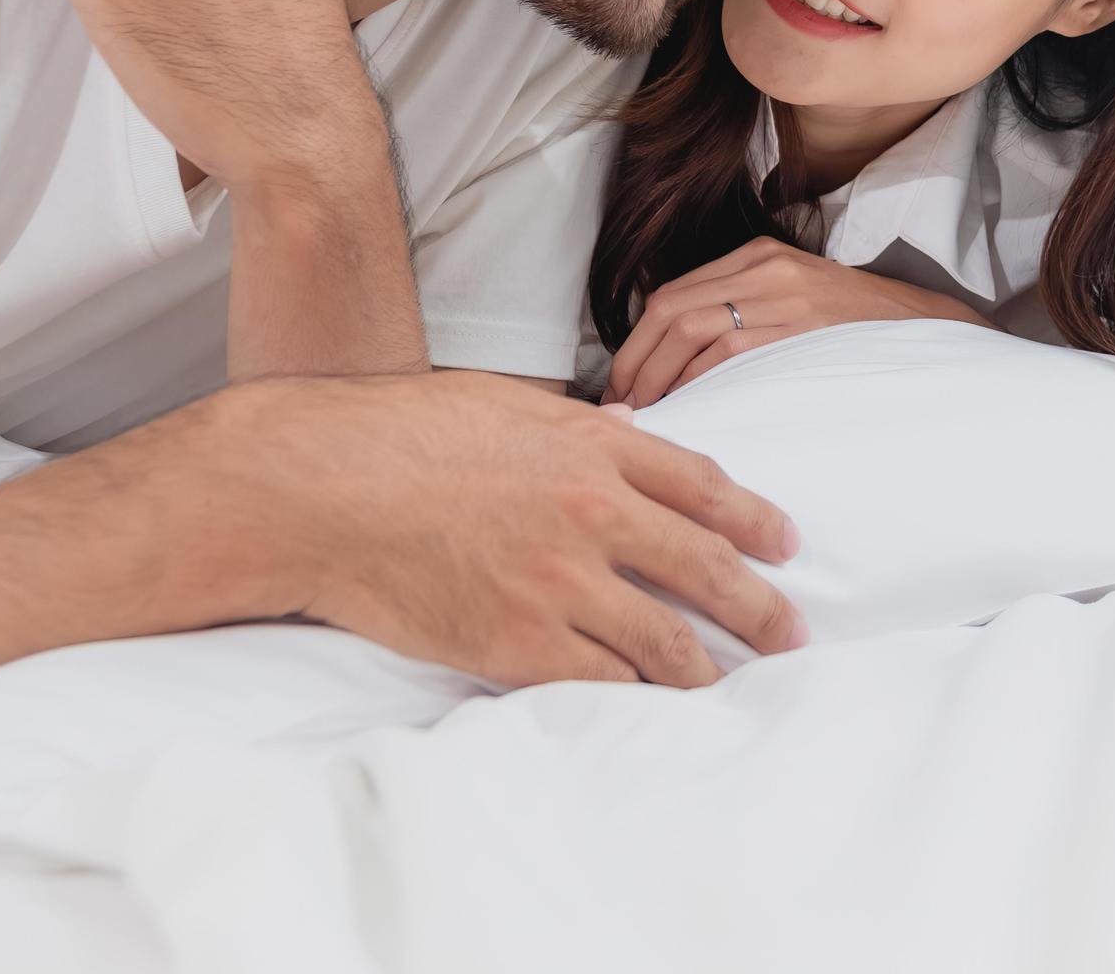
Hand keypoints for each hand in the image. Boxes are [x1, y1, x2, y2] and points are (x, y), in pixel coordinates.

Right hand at [221, 372, 808, 686]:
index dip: (755, 517)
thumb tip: (626, 433)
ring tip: (733, 687)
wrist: (321, 488)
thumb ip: (575, 427)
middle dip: (760, 606)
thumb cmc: (398, 434)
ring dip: (706, 670)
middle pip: (706, 567)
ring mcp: (561, 585)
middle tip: (793, 630)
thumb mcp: (504, 404)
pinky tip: (651, 709)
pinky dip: (634, 698)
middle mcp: (594, 515)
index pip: (703, 485)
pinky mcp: (519, 645)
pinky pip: (602, 684)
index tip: (785, 541)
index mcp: (593, 449)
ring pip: (664, 643)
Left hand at [605, 237, 986, 407]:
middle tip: (621, 404)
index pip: (672, 294)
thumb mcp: (794, 296)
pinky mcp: (801, 325)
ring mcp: (783, 293)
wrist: (923, 325)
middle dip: (635, 361)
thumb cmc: (853, 327)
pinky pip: (730, 351)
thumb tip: (675, 358)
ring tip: (647, 412)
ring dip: (658, 375)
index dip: (635, 343)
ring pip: (691, 328)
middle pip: (670, 309)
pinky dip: (698, 380)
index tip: (621, 382)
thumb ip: (741, 310)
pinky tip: (688, 407)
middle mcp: (765, 267)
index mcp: (758, 255)